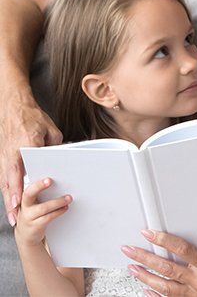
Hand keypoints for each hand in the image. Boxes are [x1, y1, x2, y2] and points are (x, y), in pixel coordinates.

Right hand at [0, 89, 61, 225]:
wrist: (14, 106)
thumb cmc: (33, 117)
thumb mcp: (50, 130)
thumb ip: (55, 147)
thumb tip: (62, 159)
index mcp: (25, 146)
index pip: (21, 170)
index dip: (20, 187)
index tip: (21, 201)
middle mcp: (12, 154)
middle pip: (10, 182)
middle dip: (13, 201)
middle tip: (15, 218)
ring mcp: (5, 156)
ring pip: (5, 182)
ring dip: (9, 199)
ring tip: (12, 216)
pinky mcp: (3, 157)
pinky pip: (4, 177)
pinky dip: (7, 190)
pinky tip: (11, 201)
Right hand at [14, 177, 71, 247]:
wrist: (26, 235)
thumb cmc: (34, 214)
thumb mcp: (33, 203)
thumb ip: (41, 193)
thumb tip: (60, 183)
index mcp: (25, 197)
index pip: (28, 187)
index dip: (36, 183)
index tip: (48, 179)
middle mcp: (24, 206)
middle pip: (28, 194)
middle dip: (39, 186)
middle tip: (50, 181)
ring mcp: (28, 217)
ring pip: (43, 208)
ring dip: (57, 202)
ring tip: (68, 198)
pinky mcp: (35, 226)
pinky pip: (48, 217)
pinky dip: (58, 211)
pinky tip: (65, 208)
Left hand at [122, 230, 196, 295]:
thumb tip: (188, 237)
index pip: (180, 248)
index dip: (162, 240)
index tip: (148, 232)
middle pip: (166, 268)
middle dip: (144, 258)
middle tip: (129, 250)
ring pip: (164, 287)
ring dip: (146, 277)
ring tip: (132, 268)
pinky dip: (157, 295)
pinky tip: (147, 290)